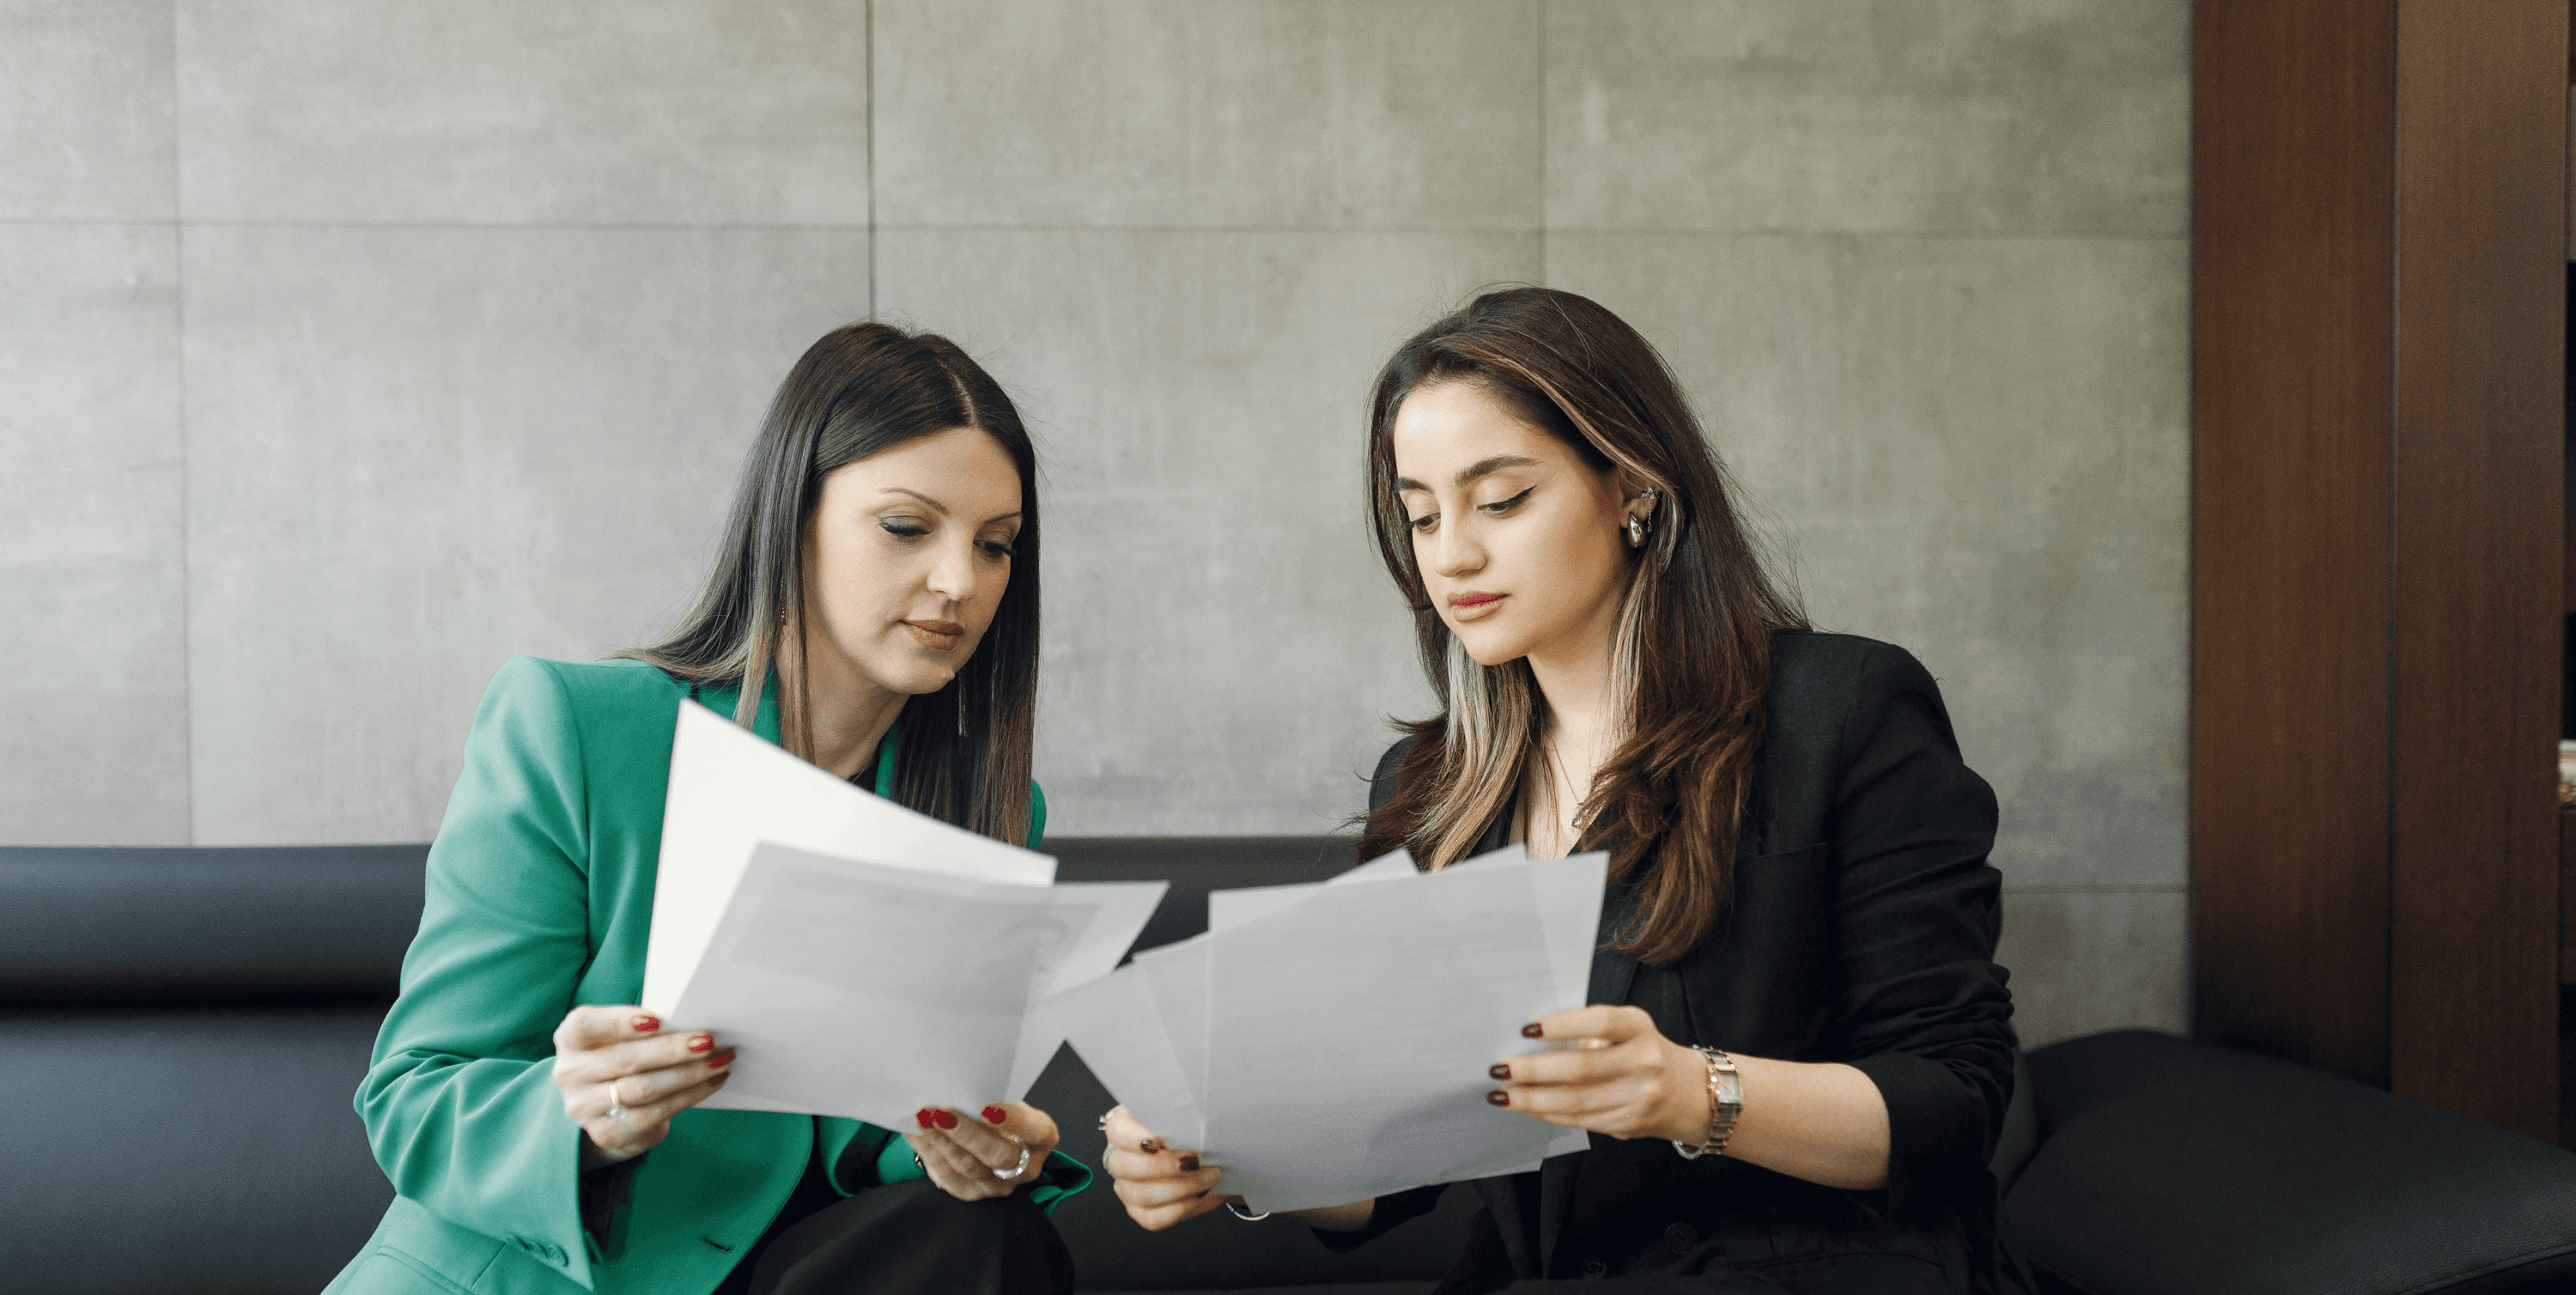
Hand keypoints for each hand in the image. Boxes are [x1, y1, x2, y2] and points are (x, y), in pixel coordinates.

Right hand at [551, 1005, 734, 1168]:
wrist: (603, 1107)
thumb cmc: (620, 1055)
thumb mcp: (618, 1037)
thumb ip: (642, 1027)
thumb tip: (692, 1020)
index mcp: (571, 1038)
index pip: (586, 1025)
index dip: (620, 1022)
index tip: (657, 1020)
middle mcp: (570, 1072)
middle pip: (626, 1060)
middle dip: (673, 1050)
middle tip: (709, 1041)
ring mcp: (583, 1106)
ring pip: (644, 1089)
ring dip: (689, 1074)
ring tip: (720, 1061)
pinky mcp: (606, 1132)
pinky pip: (654, 1113)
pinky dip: (689, 1096)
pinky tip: (711, 1083)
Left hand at [906, 1102, 1060, 1201]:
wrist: (993, 1138)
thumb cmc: (1001, 1113)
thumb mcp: (1009, 1102)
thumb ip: (995, 1099)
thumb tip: (962, 1089)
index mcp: (1042, 1138)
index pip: (1032, 1130)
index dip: (1011, 1120)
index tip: (985, 1107)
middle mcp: (1026, 1167)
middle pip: (997, 1154)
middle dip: (965, 1132)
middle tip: (939, 1112)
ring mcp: (999, 1185)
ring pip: (968, 1166)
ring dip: (941, 1141)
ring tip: (922, 1119)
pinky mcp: (973, 1193)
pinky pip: (948, 1177)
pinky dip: (929, 1152)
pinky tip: (916, 1134)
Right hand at [1099, 1105, 1231, 1229]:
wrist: (1217, 1159)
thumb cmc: (1198, 1132)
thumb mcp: (1189, 1116)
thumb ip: (1180, 1116)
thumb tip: (1186, 1125)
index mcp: (1125, 1127)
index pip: (1116, 1130)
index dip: (1135, 1137)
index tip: (1162, 1140)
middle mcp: (1120, 1158)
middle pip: (1124, 1166)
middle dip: (1163, 1165)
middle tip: (1194, 1160)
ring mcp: (1128, 1188)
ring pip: (1141, 1194)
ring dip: (1181, 1187)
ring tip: (1209, 1175)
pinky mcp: (1141, 1212)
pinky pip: (1154, 1218)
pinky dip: (1182, 1207)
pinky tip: (1200, 1194)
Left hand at [1485, 1005, 1704, 1142]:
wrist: (1687, 1092)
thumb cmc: (1642, 1050)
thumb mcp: (1627, 1028)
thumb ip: (1590, 1031)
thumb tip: (1531, 1039)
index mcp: (1639, 1028)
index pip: (1599, 1022)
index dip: (1562, 1025)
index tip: (1526, 1029)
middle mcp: (1644, 1061)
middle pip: (1581, 1068)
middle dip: (1534, 1070)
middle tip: (1501, 1069)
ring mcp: (1639, 1096)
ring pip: (1576, 1101)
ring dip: (1533, 1099)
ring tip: (1503, 1094)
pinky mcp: (1628, 1123)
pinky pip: (1580, 1120)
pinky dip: (1547, 1114)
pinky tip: (1527, 1107)